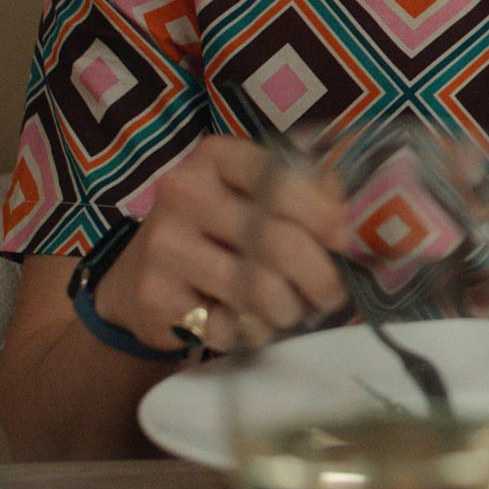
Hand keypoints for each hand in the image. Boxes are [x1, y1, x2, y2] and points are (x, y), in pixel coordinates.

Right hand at [94, 135, 349, 354]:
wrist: (136, 279)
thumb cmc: (214, 231)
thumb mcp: (252, 197)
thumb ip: (305, 193)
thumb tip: (353, 214)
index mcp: (215, 157)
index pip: (280, 179)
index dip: (322, 213)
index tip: (344, 239)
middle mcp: (184, 193)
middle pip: (278, 241)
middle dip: (320, 276)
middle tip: (332, 294)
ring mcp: (164, 245)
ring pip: (260, 290)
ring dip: (290, 309)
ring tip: (291, 309)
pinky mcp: (155, 297)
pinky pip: (231, 325)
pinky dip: (254, 331)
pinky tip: (250, 321)